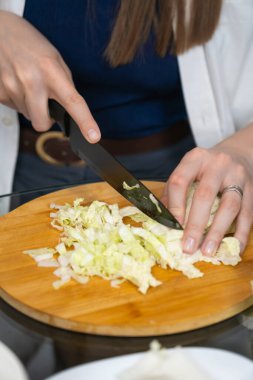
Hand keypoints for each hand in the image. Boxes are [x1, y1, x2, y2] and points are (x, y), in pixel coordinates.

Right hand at [0, 11, 99, 142]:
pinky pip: (14, 108)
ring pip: (28, 116)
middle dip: (45, 120)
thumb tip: (70, 110)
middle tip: (45, 104)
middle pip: (41, 123)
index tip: (93, 136)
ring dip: (31, 106)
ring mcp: (12, 87)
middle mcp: (31, 80)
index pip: (72, 101)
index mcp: (51, 70)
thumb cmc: (30, 44)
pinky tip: (16, 83)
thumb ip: (64, 84)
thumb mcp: (54, 59)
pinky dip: (18, 101)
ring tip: (27, 84)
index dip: (85, 121)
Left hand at [162, 124, 252, 254]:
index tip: (173, 227)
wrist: (237, 154)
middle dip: (195, 224)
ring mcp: (237, 176)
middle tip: (188, 247)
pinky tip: (234, 247)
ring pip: (229, 205)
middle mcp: (217, 164)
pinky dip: (241, 232)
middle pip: (205, 195)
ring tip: (208, 251)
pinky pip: (247, 213)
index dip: (175, 205)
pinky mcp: (252, 189)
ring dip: (218, 231)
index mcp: (195, 159)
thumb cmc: (204, 169)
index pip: (180, 181)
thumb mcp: (187, 171)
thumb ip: (173, 192)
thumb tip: (162, 222)